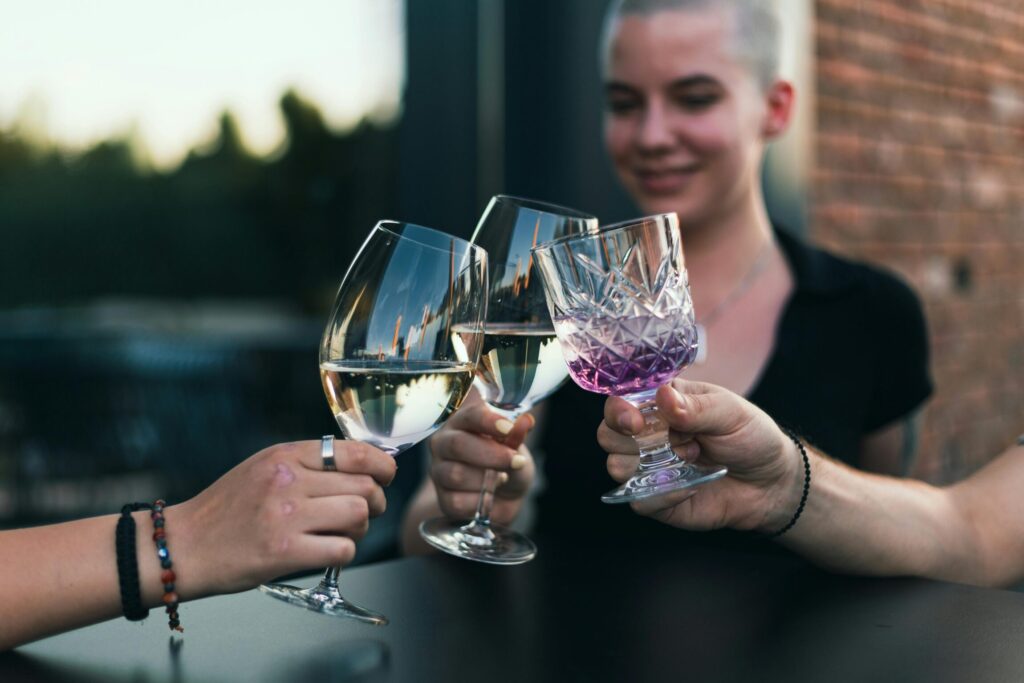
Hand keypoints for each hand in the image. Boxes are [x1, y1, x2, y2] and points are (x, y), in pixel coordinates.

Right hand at [169, 439, 395, 598]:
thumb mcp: (263, 467)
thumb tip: (359, 463)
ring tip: (342, 533)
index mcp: (285, 456)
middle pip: (364, 487)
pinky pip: (343, 549)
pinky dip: (344, 553)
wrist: (184, 545)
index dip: (382, 465)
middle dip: (375, 501)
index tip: (386, 475)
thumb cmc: (227, 508)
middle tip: (364, 512)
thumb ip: (306, 462)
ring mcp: (286, 517)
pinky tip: (328, 552)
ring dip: (360, 528)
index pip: (355, 452)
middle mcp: (288, 482)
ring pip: (359, 515)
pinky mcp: (284, 552)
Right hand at [427, 390, 535, 524]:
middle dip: (490, 454)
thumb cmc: (507, 464)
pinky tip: (490, 496)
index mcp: (462, 422)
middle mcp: (444, 443)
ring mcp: (439, 471)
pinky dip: (481, 501)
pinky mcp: (443, 498)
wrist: (505, 497)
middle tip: (515, 461)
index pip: (469, 415)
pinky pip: (458, 501)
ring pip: (456, 475)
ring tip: (502, 479)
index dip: (488, 421)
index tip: (508, 428)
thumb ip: (518, 436)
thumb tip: (526, 421)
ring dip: (486, 480)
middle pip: (457, 444)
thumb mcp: (517, 449)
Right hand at [597, 379, 800, 531]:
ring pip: (616, 466)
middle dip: (627, 439)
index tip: (636, 421)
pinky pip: (639, 500)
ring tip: (691, 457)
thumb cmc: (750, 437)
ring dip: (651, 464)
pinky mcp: (655, 499)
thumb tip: (663, 396)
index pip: (620, 400)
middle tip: (669, 440)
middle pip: (607, 434)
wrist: (771, 482)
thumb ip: (695, 406)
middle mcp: (647, 434)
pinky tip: (690, 486)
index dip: (619, 410)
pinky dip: (663, 495)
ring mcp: (648, 468)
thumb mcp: (730, 413)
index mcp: (660, 403)